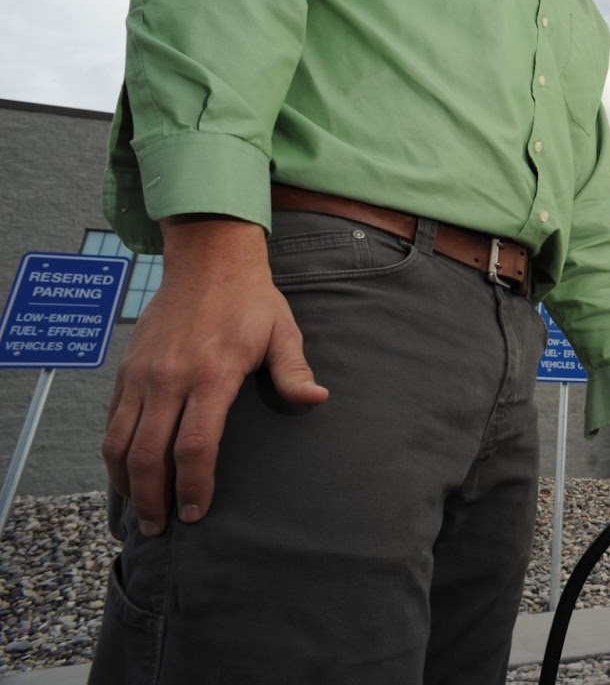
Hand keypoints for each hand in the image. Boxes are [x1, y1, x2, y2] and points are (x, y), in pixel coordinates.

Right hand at [100, 216, 327, 536]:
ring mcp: (142, 375)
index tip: (198, 512)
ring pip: (120, 443)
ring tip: (142, 513)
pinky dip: (114, 455)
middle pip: (149, 454)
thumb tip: (317, 400)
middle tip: (163, 528)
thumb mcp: (283, 332)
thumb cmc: (251, 301)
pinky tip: (125, 476)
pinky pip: (111, 422)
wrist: (207, 261)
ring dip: (127, 484)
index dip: (194, 485)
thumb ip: (294, 371)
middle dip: (154, 498)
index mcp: (212, 373)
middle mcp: (169, 378)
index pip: (196, 444)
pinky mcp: (126, 370)